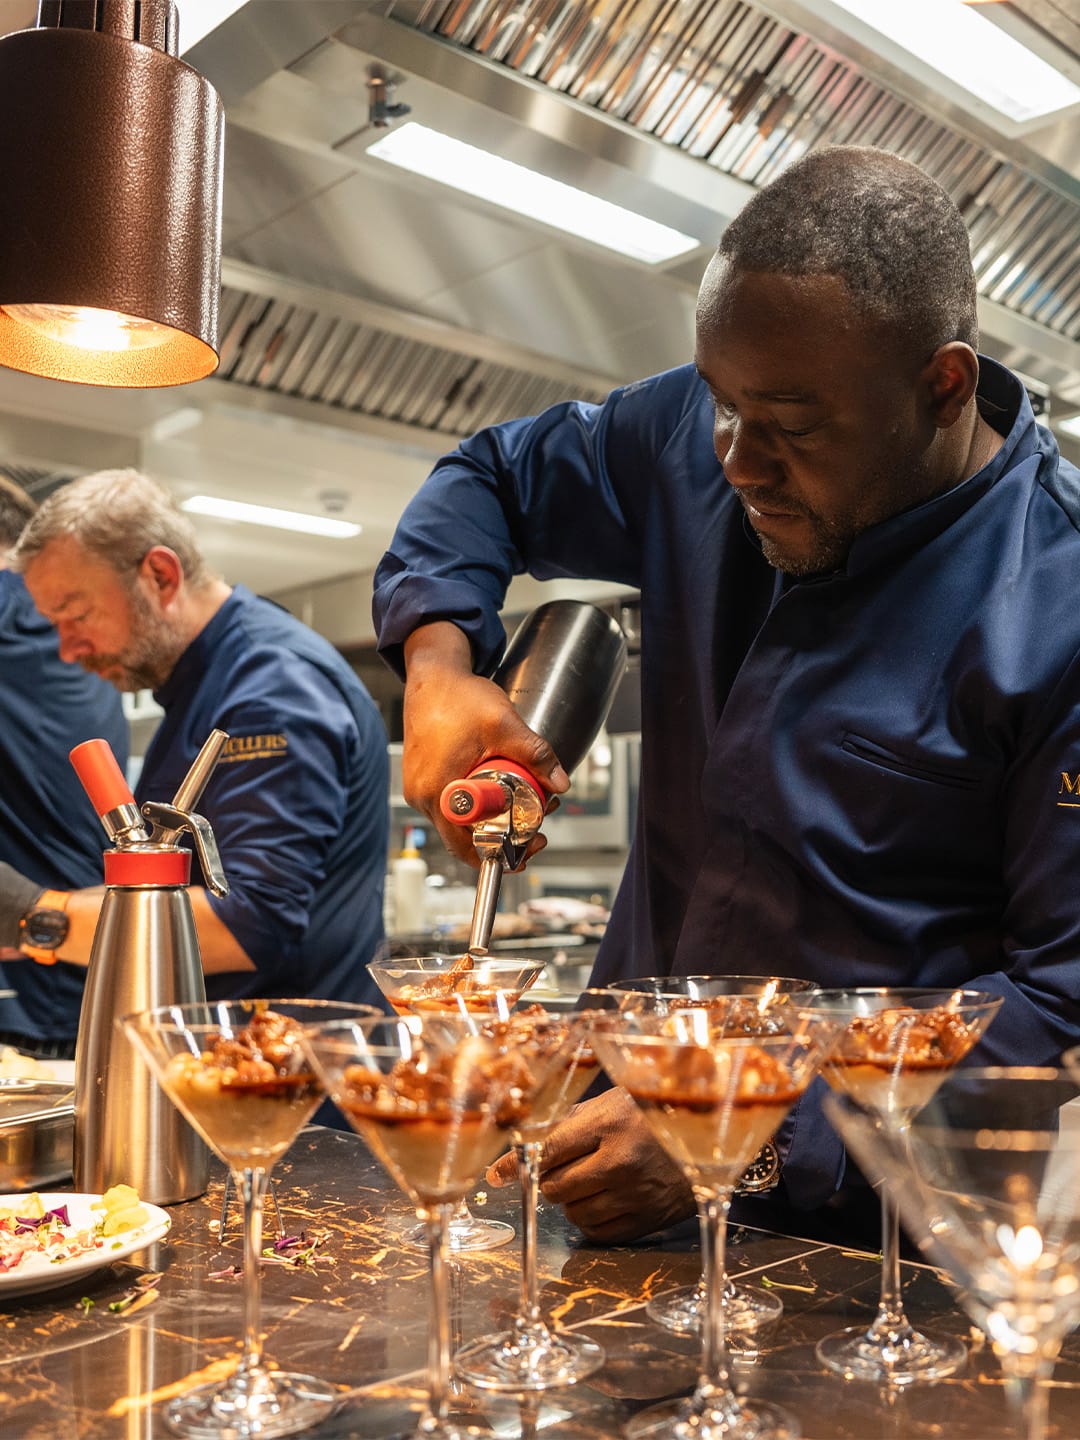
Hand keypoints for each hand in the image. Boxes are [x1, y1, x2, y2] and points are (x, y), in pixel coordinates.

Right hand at [402, 622, 568, 864]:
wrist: (432, 676)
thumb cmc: (457, 697)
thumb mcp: (503, 724)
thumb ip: (534, 754)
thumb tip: (559, 782)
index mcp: (439, 791)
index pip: (467, 845)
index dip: (500, 851)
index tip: (527, 847)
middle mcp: (423, 797)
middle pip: (464, 838)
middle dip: (501, 836)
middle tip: (533, 827)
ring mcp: (419, 790)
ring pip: (458, 822)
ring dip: (489, 819)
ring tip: (521, 802)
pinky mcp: (422, 781)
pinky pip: (451, 805)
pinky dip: (476, 805)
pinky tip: (496, 789)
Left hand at [486, 1088, 695, 1242]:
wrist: (710, 1140)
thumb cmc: (652, 1115)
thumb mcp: (611, 1103)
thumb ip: (565, 1125)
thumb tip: (512, 1158)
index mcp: (610, 1122)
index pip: (548, 1150)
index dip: (519, 1163)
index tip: (498, 1172)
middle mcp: (622, 1160)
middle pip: (556, 1187)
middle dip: (549, 1180)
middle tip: (561, 1168)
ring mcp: (636, 1194)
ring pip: (574, 1213)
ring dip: (570, 1201)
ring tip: (586, 1181)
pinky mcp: (648, 1220)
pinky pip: (597, 1233)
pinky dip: (590, 1219)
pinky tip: (601, 1200)